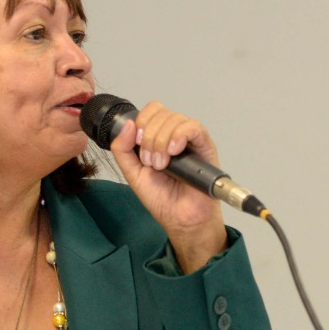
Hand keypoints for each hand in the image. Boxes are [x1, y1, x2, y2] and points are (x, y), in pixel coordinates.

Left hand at [107, 101, 227, 272]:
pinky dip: (179, 136)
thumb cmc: (162, 199)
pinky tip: (173, 152)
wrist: (181, 219)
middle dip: (149, 136)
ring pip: (175, 118)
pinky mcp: (206, 146)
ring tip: (162, 164)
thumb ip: (122, 149)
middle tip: (150, 162)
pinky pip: (194, 127)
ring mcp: (191, 140)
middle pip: (161, 112)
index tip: (137, 144)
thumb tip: (127, 124)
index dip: (141, 121)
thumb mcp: (133, 173)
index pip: (151, 110)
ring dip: (161, 141)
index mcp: (159, 137)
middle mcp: (175, 134)